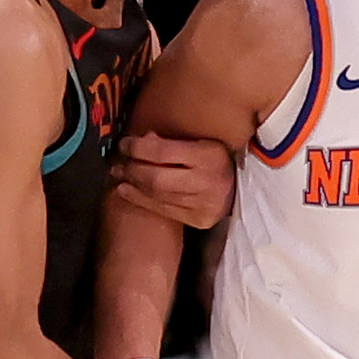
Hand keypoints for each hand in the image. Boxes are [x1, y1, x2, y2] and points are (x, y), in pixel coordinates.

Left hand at [110, 134, 236, 230]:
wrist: (240, 190)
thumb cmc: (216, 160)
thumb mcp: (201, 143)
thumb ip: (173, 141)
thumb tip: (143, 138)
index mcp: (208, 156)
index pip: (163, 152)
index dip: (138, 148)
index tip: (124, 144)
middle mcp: (207, 181)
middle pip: (157, 177)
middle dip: (133, 170)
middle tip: (118, 164)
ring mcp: (203, 204)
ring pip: (158, 195)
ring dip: (133, 185)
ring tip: (120, 176)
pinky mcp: (199, 220)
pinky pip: (163, 210)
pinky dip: (142, 200)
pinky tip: (128, 191)